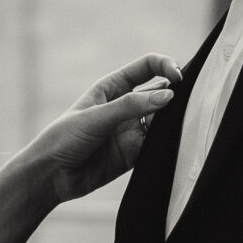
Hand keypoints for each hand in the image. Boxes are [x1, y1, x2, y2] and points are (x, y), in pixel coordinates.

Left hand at [22, 54, 182, 203]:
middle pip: (160, 92)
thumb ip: (131, 107)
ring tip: (186, 121)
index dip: (165, 66)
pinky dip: (168, 141)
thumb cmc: (64, 139)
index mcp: (112, 87)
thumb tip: (168, 97)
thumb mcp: (96, 118)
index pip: (147, 67)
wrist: (51, 176)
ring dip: (175, 118)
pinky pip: (158, 143)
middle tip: (192, 99)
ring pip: (162, 119)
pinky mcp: (135, 152)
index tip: (179, 77)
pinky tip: (175, 141)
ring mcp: (131, 129)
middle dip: (177, 92)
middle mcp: (125, 106)